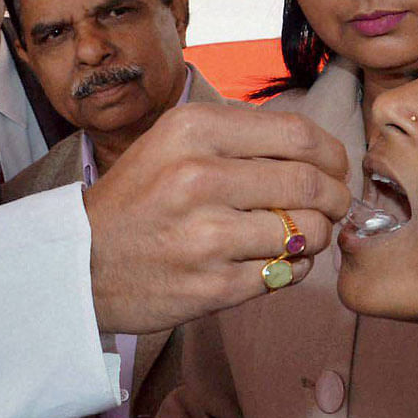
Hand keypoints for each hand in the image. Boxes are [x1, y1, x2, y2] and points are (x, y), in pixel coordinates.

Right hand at [83, 101, 349, 333]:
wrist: (81, 264)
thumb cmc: (137, 199)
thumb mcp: (172, 142)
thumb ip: (239, 136)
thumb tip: (319, 149)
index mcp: (192, 130)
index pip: (299, 135)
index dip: (332, 154)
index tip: (335, 167)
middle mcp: (198, 177)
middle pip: (311, 184)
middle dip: (336, 197)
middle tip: (334, 204)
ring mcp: (206, 236)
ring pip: (308, 232)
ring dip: (317, 235)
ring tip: (300, 234)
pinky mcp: (214, 287)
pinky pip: (289, 274)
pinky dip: (296, 267)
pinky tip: (274, 260)